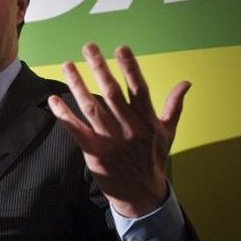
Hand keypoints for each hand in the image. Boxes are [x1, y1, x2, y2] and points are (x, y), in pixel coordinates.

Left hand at [47, 43, 189, 217]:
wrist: (141, 193)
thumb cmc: (153, 159)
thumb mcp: (168, 132)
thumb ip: (174, 105)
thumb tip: (186, 82)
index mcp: (147, 120)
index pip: (139, 87)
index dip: (130, 67)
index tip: (120, 48)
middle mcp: (129, 128)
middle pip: (111, 92)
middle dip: (99, 67)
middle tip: (88, 47)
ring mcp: (111, 140)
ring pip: (91, 107)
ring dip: (77, 84)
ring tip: (67, 65)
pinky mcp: (94, 152)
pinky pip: (76, 129)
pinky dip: (64, 114)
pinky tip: (53, 100)